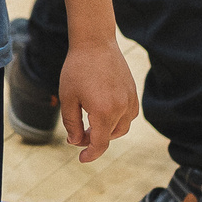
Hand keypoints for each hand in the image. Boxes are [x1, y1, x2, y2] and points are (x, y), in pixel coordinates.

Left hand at [57, 35, 137, 162]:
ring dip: (107, 131)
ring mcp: (130, 100)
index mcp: (104, 112)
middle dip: (94, 139)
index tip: (82, 159)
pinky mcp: (133, 92)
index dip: (90, 154)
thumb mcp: (67, 98)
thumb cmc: (77, 69)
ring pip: (122, 127)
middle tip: (77, 134)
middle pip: (110, 136)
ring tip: (90, 124)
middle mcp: (121, 108)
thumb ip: (71, 123)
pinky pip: (129, 115)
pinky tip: (103, 112)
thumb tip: (75, 141)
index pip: (100, 144)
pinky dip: (117, 120)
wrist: (95, 42)